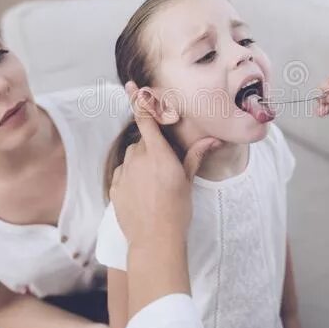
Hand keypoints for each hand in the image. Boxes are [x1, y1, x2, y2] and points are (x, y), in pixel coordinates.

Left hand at [109, 82, 220, 247]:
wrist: (154, 239)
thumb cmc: (176, 210)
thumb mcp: (188, 180)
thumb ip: (196, 155)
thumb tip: (214, 138)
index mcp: (157, 153)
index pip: (146, 119)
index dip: (139, 101)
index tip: (132, 87)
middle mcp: (137, 158)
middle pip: (143, 142)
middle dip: (152, 147)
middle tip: (165, 167)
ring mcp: (123, 173)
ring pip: (132, 158)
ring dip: (141, 163)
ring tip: (155, 185)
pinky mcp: (114, 187)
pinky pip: (122, 174)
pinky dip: (131, 177)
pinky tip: (143, 193)